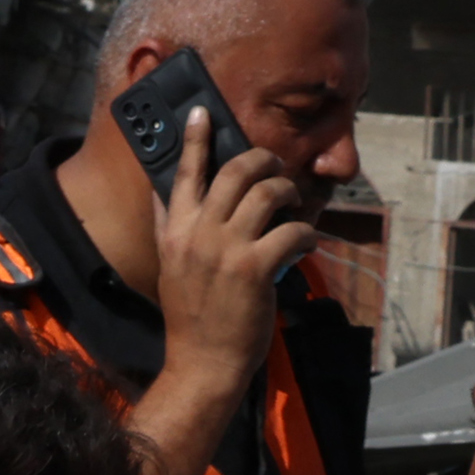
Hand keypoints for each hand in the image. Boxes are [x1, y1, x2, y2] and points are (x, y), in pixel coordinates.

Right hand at [152, 106, 315, 394]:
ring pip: (267, 193)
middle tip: (276, 167)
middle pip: (234, 171)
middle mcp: (198, 233)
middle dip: (262, 160)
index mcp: (175, 230)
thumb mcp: (170, 266)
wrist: (202, 363)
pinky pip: (291, 231)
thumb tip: (166, 192)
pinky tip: (307, 243)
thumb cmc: (191, 317)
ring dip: (289, 192)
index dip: (196, 139)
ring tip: (294, 204)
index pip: (184, 173)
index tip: (202, 112)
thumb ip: (169, 226)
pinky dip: (306, 234)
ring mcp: (227, 250)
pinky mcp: (256, 268)